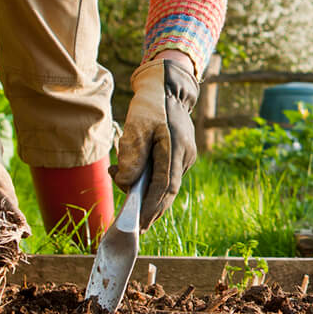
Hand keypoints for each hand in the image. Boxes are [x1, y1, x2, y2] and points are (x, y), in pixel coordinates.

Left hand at [115, 57, 198, 228]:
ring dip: (148, 194)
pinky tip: (134, 179)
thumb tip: (126, 183)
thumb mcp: (136, 126)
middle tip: (137, 227)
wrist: (167, 86)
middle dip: (152, 210)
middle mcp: (185, 155)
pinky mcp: (182, 153)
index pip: (164, 187)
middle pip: (168, 191)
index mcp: (174, 148)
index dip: (151, 208)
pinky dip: (152, 182)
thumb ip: (132, 156)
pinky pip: (168, 174)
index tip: (139, 225)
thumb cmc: (150, 105)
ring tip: (127, 195)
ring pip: (168, 183)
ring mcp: (186, 155)